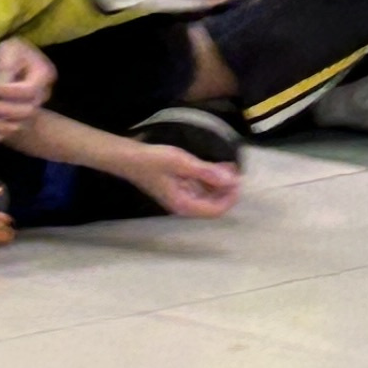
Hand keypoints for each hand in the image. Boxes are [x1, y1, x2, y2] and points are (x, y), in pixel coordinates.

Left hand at [0, 38, 56, 142]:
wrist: (4, 58)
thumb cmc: (7, 50)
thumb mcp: (6, 51)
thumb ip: (5, 68)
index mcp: (43, 75)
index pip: (29, 92)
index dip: (11, 92)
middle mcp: (41, 94)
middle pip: (27, 111)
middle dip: (5, 110)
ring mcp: (30, 107)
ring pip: (18, 125)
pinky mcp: (17, 117)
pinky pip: (8, 132)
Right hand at [122, 141, 241, 219]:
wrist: (128, 157)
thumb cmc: (154, 161)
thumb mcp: (182, 163)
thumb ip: (207, 172)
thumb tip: (231, 180)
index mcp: (184, 204)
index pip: (215, 210)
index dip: (230, 198)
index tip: (238, 181)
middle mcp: (184, 204)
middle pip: (212, 204)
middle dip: (226, 189)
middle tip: (236, 171)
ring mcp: (181, 195)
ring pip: (207, 194)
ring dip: (220, 182)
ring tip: (230, 166)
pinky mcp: (178, 186)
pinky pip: (199, 186)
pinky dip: (210, 177)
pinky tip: (217, 165)